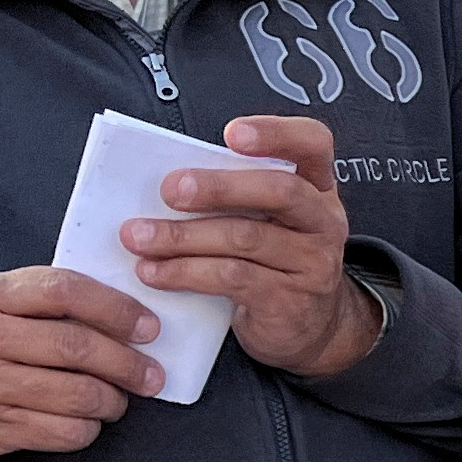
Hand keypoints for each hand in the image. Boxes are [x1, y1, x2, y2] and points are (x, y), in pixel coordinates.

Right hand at [0, 267, 167, 461]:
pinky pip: (59, 433)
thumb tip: (114, 309)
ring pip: (76, 395)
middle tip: (151, 373)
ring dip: (112, 401)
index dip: (116, 308)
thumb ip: (33, 298)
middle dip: (128, 363)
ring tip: (119, 399)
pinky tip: (87, 422)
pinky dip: (86, 429)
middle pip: (77, 349)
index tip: (147, 326)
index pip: (63, 291)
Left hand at [125, 116, 379, 378]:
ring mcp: (312, 262)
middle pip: (279, 190)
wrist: (306, 327)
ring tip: (139, 237)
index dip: (277, 134)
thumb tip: (167, 181)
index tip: (231, 134)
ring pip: (246, 238)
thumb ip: (236, 194)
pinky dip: (185, 273)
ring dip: (183, 236)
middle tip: (169, 191)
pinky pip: (233, 279)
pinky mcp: (290, 301)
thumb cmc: (273, 261)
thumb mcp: (267, 219)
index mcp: (316, 186)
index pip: (313, 143)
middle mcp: (322, 220)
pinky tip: (154, 272)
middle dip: (218, 187)